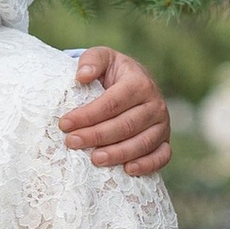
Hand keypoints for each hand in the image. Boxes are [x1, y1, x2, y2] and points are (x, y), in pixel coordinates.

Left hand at [58, 45, 171, 175]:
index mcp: (139, 82)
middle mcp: (155, 104)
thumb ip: (91, 60)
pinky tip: (128, 170)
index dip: (88, 115)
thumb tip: (82, 76)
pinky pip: (162, 156)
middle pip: (125, 125)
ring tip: (95, 159)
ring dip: (118, 154)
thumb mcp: (102, 58)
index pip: (112, 103)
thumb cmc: (112, 73)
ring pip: (142, 143)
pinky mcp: (164, 141)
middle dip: (96, 136)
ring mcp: (163, 124)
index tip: (65, 124)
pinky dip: (147, 165)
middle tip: (72, 142)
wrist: (135, 83)